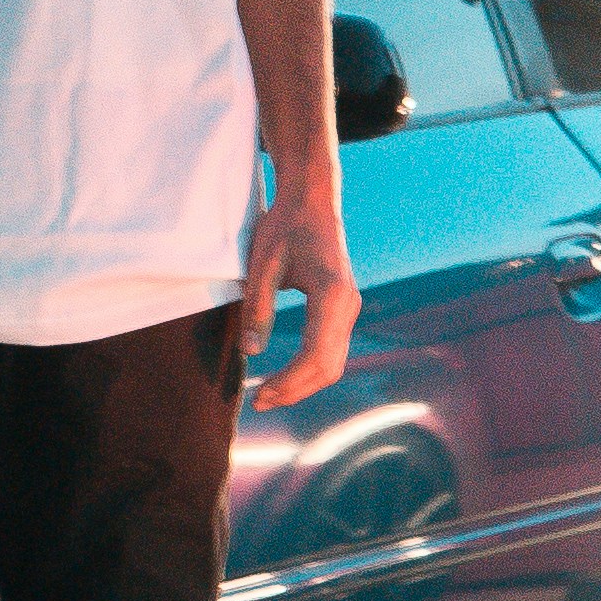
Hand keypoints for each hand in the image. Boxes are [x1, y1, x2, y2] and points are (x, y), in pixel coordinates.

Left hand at [238, 192, 359, 410]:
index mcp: (331, 295)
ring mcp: (349, 307)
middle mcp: (348, 305)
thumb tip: (250, 352)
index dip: (288, 382)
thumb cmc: (285, 225)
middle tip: (260, 402)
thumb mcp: (262, 263)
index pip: (315, 356)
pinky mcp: (343, 307)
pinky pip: (332, 348)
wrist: (312, 197)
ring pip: (334, 361)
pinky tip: (287, 374)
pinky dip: (311, 368)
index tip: (260, 395)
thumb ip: (257, 308)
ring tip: (269, 394)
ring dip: (303, 383)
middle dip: (295, 390)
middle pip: (329, 367)